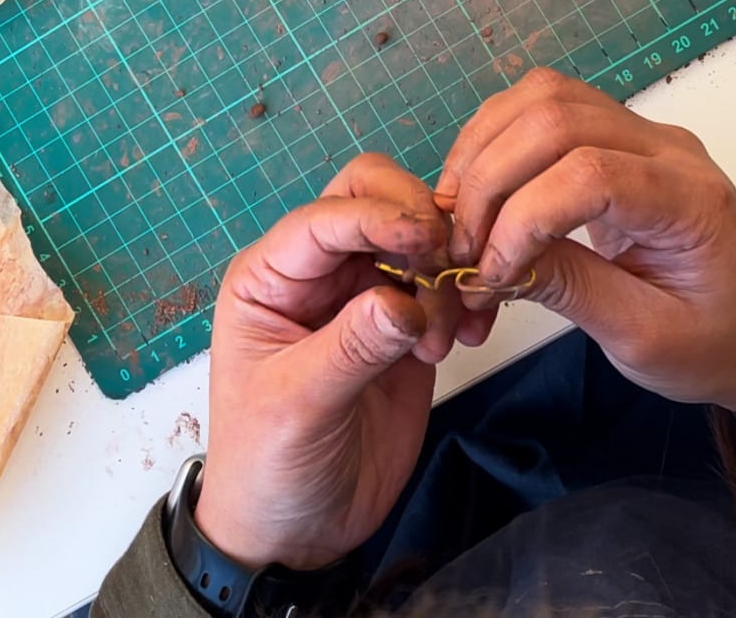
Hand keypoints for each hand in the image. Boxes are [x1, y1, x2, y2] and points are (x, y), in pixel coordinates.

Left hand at [194, 154, 461, 570]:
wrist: (296, 532)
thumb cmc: (268, 465)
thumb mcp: (297, 407)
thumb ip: (349, 349)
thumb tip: (403, 301)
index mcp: (269, 279)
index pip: (323, 219)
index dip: (375, 216)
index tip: (424, 238)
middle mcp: (315, 277)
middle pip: (370, 203)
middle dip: (415, 224)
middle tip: (446, 270)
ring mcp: (362, 300)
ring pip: (415, 243)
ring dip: (443, 273)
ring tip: (445, 340)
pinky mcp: (404, 332)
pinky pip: (442, 289)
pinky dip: (463, 299)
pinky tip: (467, 338)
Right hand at [434, 68, 735, 445]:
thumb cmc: (715, 345)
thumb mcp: (644, 339)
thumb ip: (570, 290)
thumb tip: (489, 263)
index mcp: (691, 201)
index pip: (588, 174)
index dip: (521, 219)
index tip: (488, 274)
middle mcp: (668, 146)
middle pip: (557, 117)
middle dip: (490, 178)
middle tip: (458, 244)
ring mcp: (643, 132)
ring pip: (545, 96)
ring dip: (484, 148)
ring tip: (457, 213)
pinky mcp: (618, 136)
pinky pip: (546, 107)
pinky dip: (497, 140)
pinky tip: (477, 189)